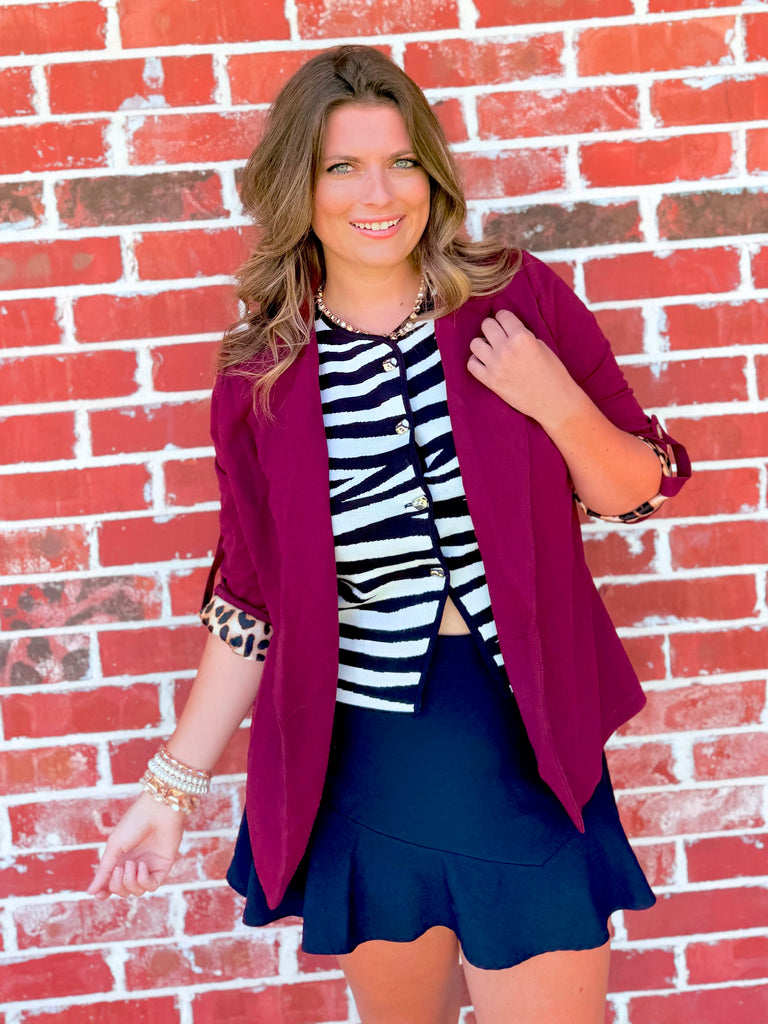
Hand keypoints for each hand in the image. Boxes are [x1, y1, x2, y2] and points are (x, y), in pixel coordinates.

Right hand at [87, 791, 186, 899]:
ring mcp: (149, 866)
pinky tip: (142, 865)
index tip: (100, 894)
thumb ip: (104, 871)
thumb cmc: (134, 822)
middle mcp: (135, 865)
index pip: (112, 884)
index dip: (105, 893)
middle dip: (117, 884)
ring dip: (130, 881)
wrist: (157, 809)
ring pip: (137, 891)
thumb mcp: (114, 846)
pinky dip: (143, 880)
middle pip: (123, 890)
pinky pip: (152, 886)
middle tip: (119, 867)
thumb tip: (90, 892)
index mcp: (121, 858)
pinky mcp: (163, 866)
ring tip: (131, 863)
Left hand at [467, 309, 574, 425]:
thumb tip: (506, 330)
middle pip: (486, 325)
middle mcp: (506, 349)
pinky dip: (476, 362)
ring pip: (475, 344)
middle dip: (492, 328)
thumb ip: (521, 335)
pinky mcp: (490, 381)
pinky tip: (486, 363)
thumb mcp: (541, 345)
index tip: (506, 323)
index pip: (503, 315)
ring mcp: (496, 366)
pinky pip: (471, 364)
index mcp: (522, 337)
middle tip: (498, 335)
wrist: (553, 401)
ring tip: (491, 349)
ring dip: (483, 344)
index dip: (504, 318)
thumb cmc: (552, 373)